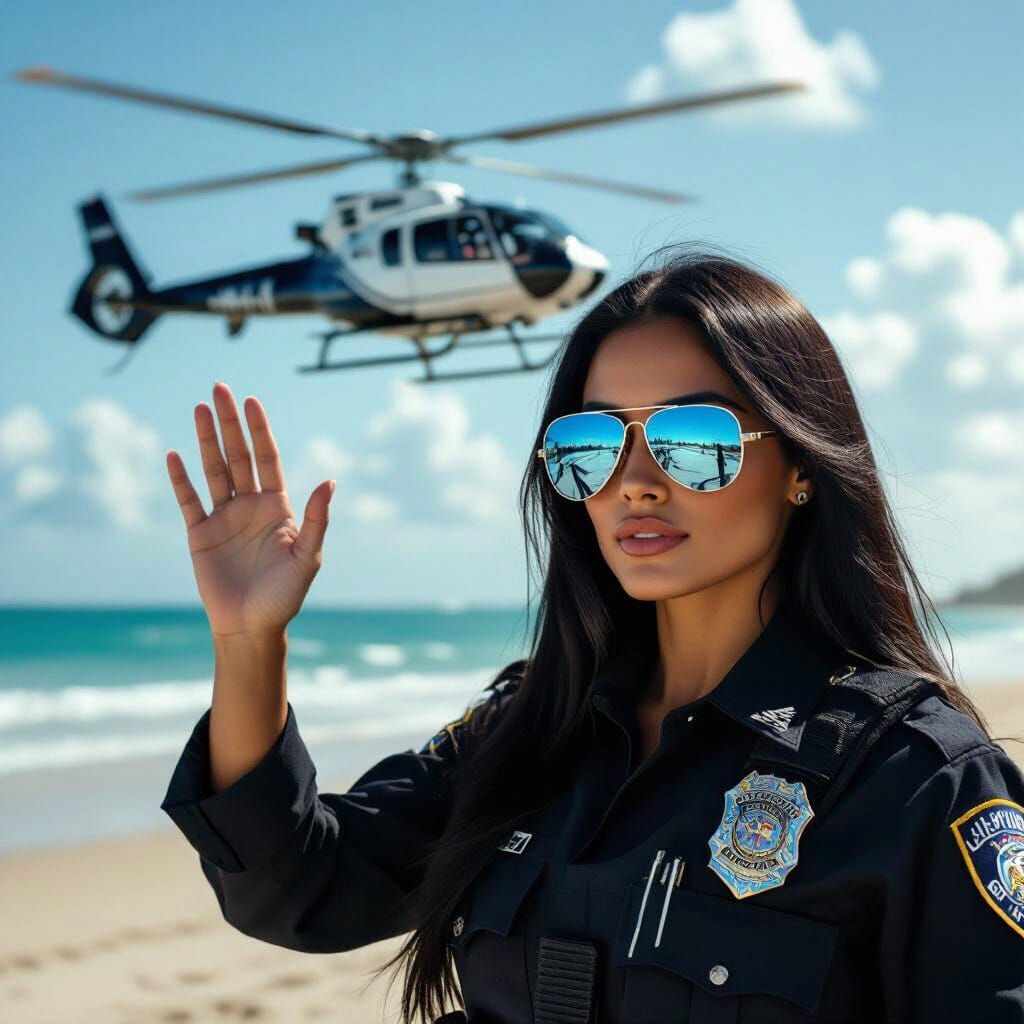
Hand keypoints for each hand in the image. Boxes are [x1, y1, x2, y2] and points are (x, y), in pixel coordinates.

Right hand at [165, 381, 334, 638]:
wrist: (252, 627)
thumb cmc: (285, 596)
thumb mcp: (307, 557)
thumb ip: (316, 519)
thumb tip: (329, 481)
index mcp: (278, 507)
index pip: (268, 459)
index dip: (260, 430)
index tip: (251, 401)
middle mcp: (250, 505)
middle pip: (239, 455)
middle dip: (230, 422)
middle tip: (219, 388)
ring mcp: (224, 518)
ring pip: (214, 470)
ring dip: (205, 440)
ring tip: (198, 408)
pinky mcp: (200, 535)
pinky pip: (188, 501)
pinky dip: (181, 480)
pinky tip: (174, 455)